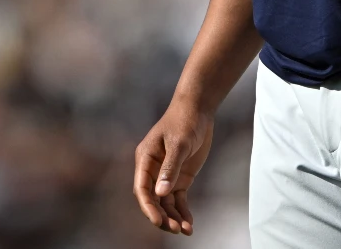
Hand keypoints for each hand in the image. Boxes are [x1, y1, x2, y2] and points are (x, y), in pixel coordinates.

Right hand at [133, 100, 214, 235]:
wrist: (198, 111)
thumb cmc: (184, 122)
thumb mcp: (179, 144)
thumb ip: (170, 168)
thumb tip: (161, 194)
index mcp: (146, 158)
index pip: (142, 188)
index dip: (148, 207)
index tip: (158, 221)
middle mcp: (153, 170)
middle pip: (153, 199)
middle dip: (162, 216)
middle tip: (174, 229)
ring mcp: (166, 175)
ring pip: (165, 203)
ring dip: (173, 217)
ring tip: (185, 230)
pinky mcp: (180, 177)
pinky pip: (178, 199)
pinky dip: (182, 212)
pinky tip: (189, 223)